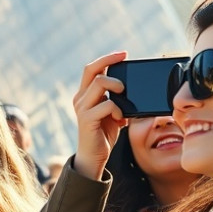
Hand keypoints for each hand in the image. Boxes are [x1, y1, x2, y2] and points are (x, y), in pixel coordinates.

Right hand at [72, 52, 126, 180]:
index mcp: (85, 94)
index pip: (92, 69)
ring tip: (125, 97)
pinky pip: (107, 104)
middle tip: (125, 62)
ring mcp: (82, 108)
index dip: (107, 59)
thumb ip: (117, 99)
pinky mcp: (87, 119)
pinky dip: (119, 109)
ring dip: (117, 86)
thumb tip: (132, 88)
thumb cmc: (104, 134)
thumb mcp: (112, 112)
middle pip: (92, 69)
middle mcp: (80, 98)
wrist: (93, 157)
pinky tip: (121, 118)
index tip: (123, 54)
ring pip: (100, 83)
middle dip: (110, 61)